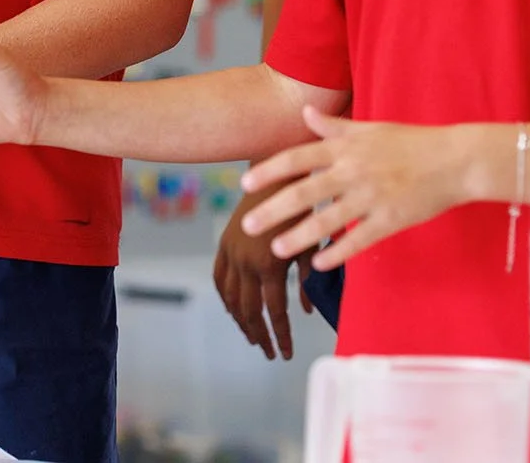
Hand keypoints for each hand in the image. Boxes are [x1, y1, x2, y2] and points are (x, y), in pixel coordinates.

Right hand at [213, 183, 315, 359]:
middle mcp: (245, 262)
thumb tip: (307, 311)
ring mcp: (230, 253)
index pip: (274, 312)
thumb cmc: (304, 208)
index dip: (281, 335)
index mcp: (269, 265)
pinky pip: (218, 278)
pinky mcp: (224, 243)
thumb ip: (308, 280)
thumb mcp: (312, 244)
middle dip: (260, 335)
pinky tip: (233, 310)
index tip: (286, 353)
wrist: (277, 175)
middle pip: (248, 311)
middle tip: (270, 352)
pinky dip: (224, 298)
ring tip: (252, 337)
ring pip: (230, 298)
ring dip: (240, 322)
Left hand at [241, 108, 474, 268]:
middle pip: (305, 193)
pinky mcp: (392, 220)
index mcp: (346, 147)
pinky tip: (319, 264)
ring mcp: (373, 197)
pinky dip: (338, 252)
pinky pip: (359, 239)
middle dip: (272, 210)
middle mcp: (354, 171)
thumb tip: (305, 113)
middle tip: (246, 225)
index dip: (269, 171)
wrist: (456, 160)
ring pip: (328, 221)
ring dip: (299, 236)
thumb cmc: (412, 142)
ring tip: (275, 249)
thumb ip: (334, 126)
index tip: (244, 183)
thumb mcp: (371, 128)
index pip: (298, 158)